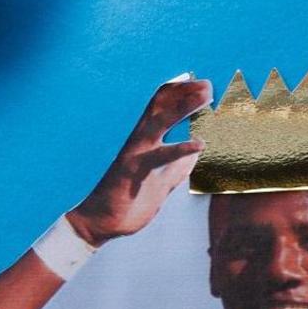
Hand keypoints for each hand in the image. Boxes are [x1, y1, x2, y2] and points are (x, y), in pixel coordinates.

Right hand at [65, 77, 210, 245]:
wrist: (99, 224)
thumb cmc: (127, 201)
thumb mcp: (161, 183)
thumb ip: (177, 168)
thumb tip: (195, 157)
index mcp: (144, 142)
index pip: (163, 109)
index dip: (182, 95)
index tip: (203, 86)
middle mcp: (138, 142)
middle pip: (161, 106)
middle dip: (184, 92)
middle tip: (207, 84)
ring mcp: (134, 153)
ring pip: (159, 122)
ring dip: (183, 107)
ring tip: (206, 97)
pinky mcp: (133, 170)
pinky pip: (159, 157)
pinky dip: (180, 149)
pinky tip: (200, 144)